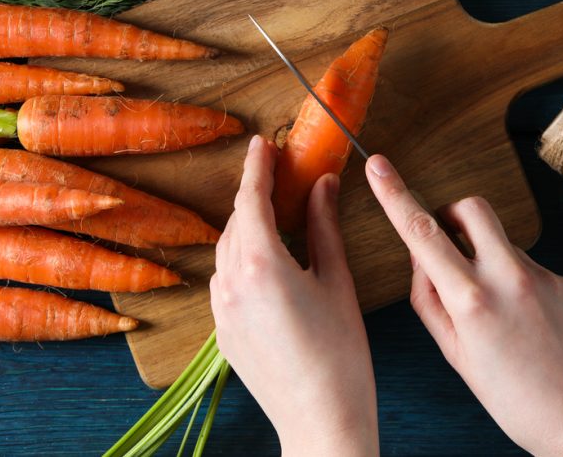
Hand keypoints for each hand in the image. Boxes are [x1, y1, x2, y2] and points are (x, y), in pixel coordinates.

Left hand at [210, 136, 378, 456]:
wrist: (320, 419)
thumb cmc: (341, 354)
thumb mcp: (337, 280)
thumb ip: (324, 226)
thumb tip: (323, 184)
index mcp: (262, 264)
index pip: (253, 199)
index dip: (258, 167)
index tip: (262, 143)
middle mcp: (231, 282)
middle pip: (238, 222)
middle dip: (255, 196)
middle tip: (278, 174)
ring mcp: (222, 310)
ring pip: (228, 251)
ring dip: (248, 228)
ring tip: (277, 217)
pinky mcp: (222, 332)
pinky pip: (226, 280)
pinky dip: (242, 260)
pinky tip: (269, 263)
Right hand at [365, 155, 562, 456]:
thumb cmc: (517, 401)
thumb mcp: (457, 358)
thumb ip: (431, 302)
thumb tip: (420, 260)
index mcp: (472, 302)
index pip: (422, 234)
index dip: (395, 194)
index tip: (379, 166)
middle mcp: (509, 278)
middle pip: (471, 208)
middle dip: (451, 214)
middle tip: (448, 242)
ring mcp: (544, 276)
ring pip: (502, 242)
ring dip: (487, 259)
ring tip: (498, 314)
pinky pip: (531, 267)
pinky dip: (518, 285)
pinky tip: (528, 325)